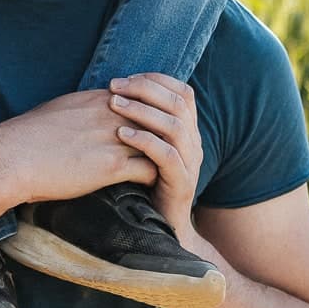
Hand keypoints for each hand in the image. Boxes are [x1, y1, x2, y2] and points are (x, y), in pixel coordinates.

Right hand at [0, 89, 157, 205]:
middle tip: (170, 151)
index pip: (142, 98)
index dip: (152, 114)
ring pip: (158, 144)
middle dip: (165, 134)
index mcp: (97, 99)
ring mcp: (112, 140)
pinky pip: (149, 170)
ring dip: (162, 158)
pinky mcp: (110, 167)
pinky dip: (153, 178)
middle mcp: (110, 115)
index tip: (156, 129)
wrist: (10, 158)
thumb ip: (82, 108)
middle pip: (156, 118)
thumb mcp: (58, 110)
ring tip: (164, 171)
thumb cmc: (26, 136)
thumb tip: (88, 112)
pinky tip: (148, 187)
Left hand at [107, 73, 203, 234]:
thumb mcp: (144, 148)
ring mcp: (191, 163)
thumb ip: (140, 122)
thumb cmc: (144, 182)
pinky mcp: (181, 183)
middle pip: (178, 103)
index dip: (155, 80)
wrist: (160, 229)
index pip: (182, 92)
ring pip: (174, 126)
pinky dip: (144, 141)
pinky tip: (121, 134)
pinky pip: (167, 156)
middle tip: (114, 87)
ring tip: (114, 104)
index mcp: (188, 130)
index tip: (125, 78)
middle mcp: (194, 143)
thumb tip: (114, 91)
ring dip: (142, 111)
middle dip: (144, 90)